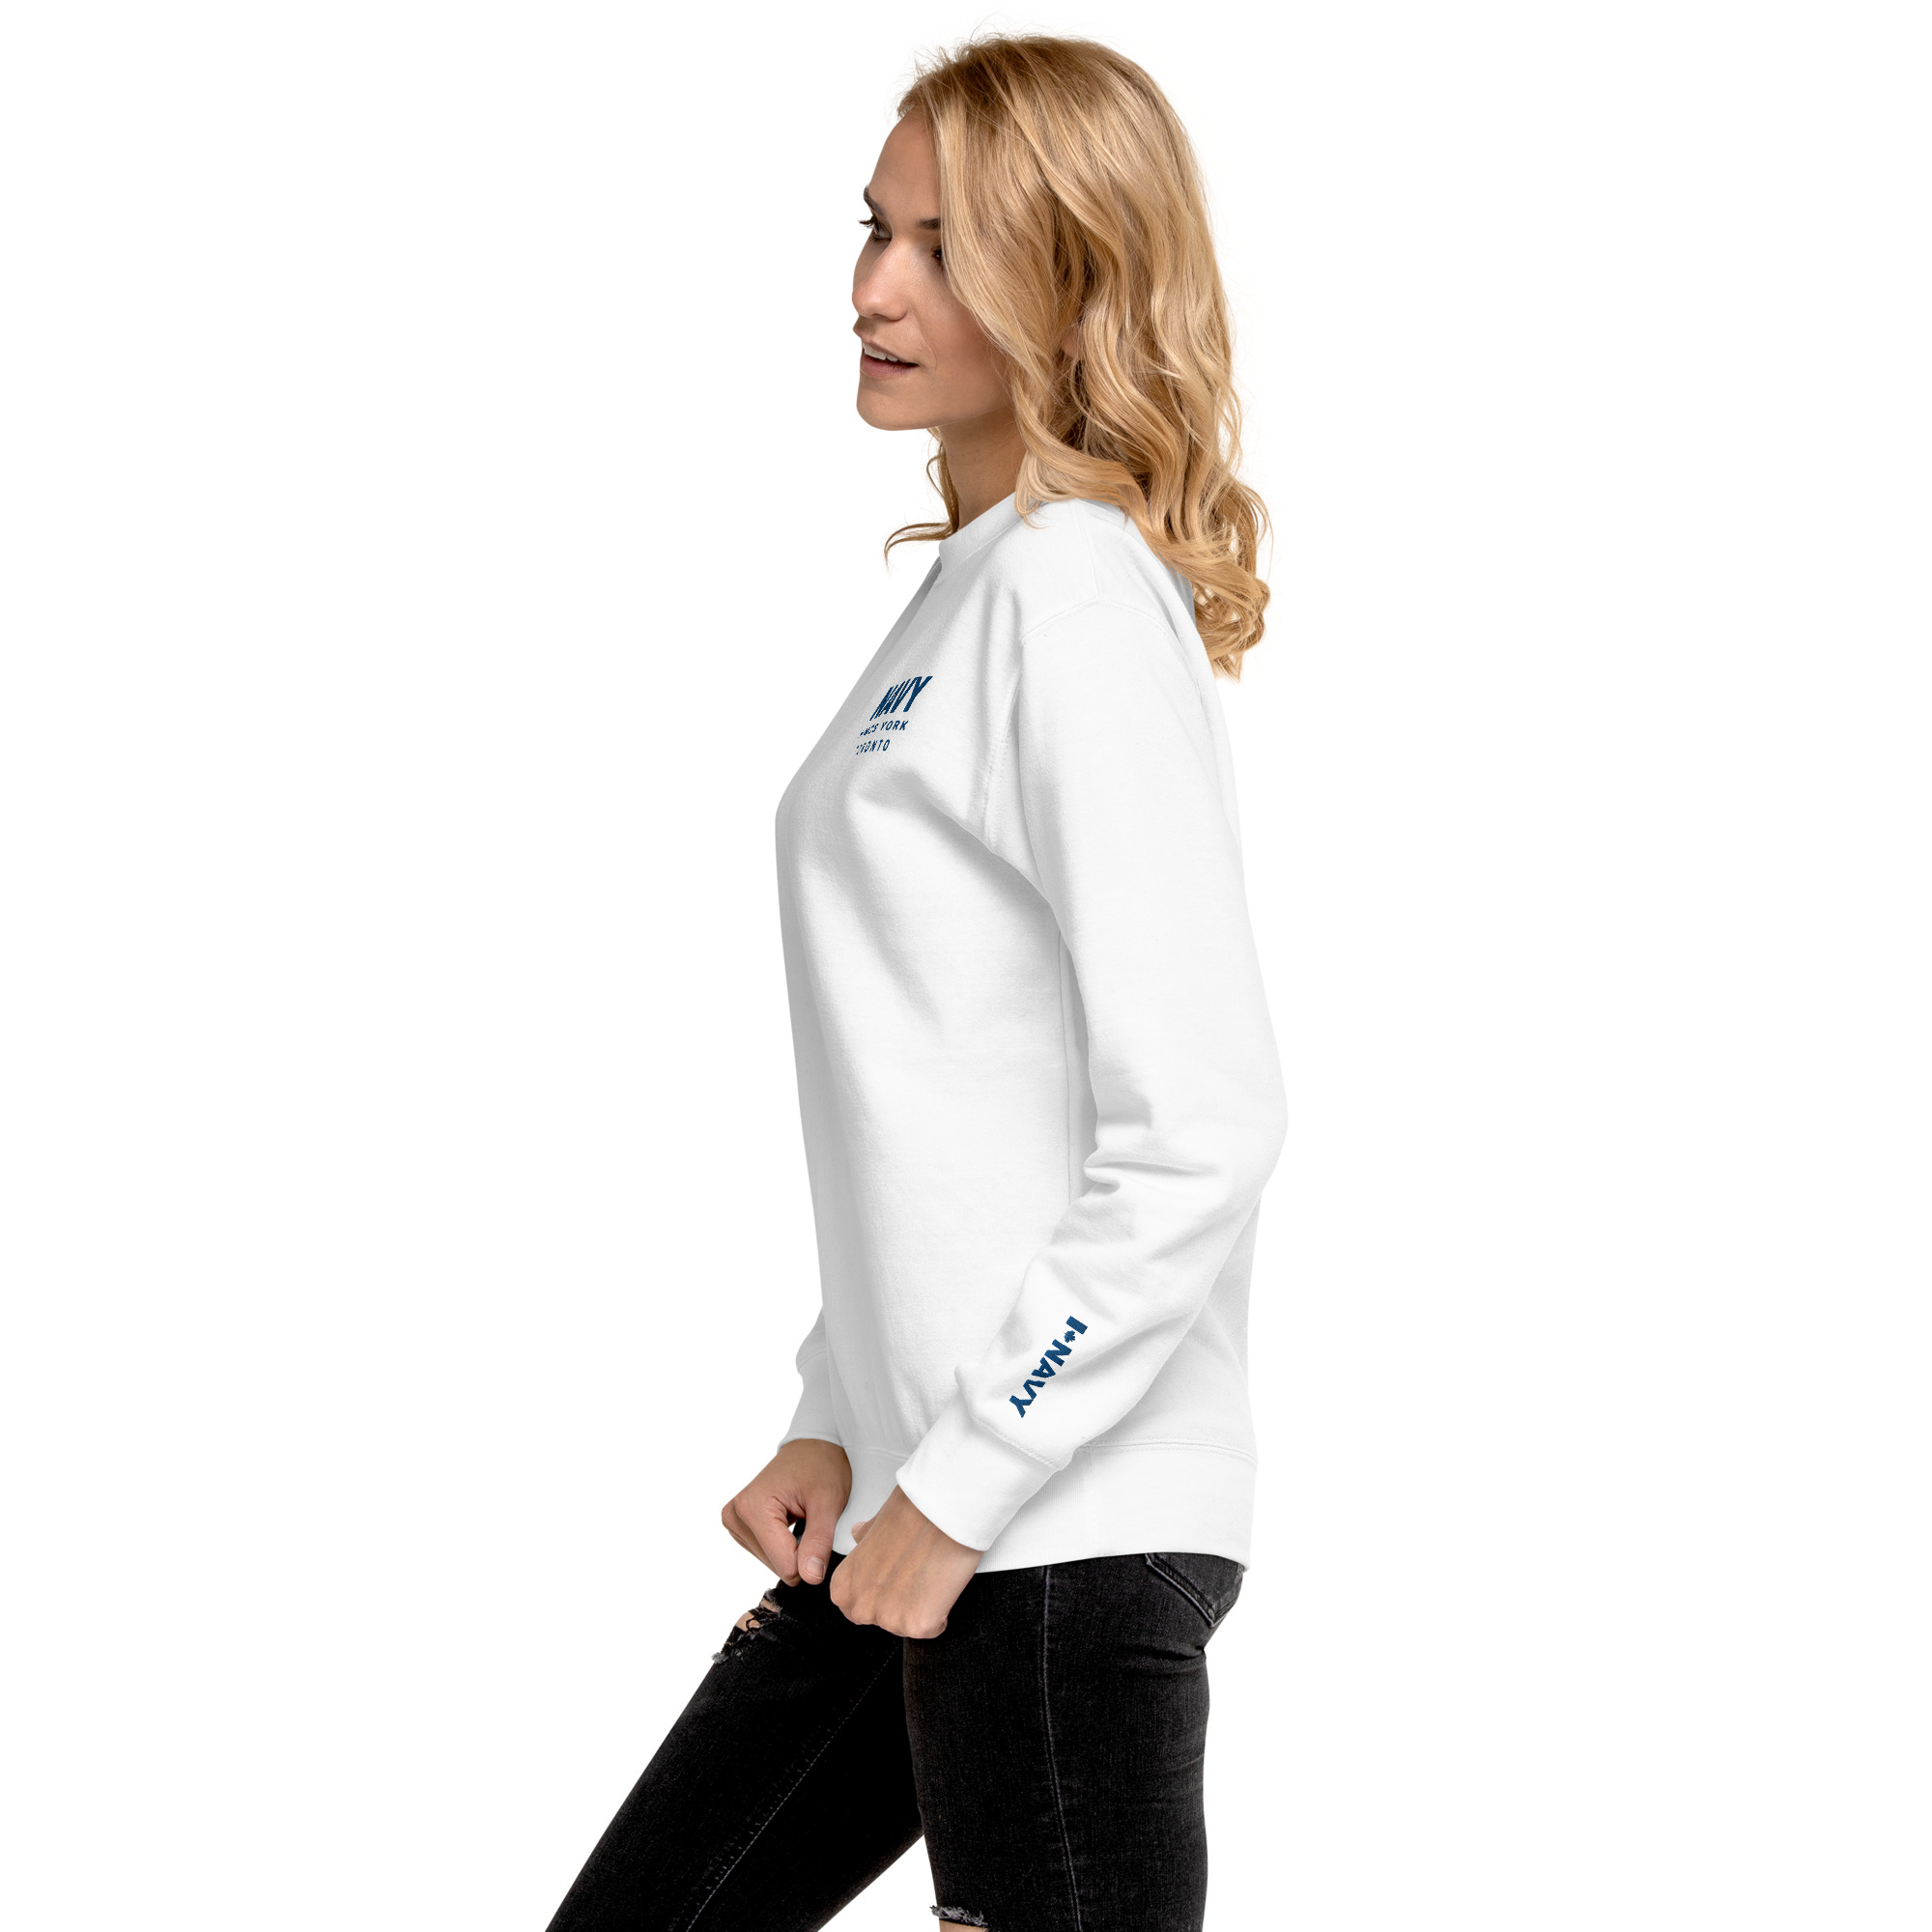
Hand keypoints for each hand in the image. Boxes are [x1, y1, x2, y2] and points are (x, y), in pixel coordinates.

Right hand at [721, 1438, 850, 1585]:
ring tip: (800, 1516)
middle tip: (811, 1519)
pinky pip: (766, 1554)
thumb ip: (819, 1543)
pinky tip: (790, 1521)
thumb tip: (811, 1579)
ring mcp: (733, 1521)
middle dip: (801, 1550)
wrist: (812, 1447)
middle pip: (777, 1566)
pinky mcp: (737, 1526)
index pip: (785, 1565)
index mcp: (752, 1507)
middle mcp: (735, 1515)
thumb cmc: (821, 1467)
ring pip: (772, 1563)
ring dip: (793, 1547)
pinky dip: (784, 1544)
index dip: (811, 1556)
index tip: (821, 1529)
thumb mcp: (828, 1503)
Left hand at [829, 1484, 982, 1638]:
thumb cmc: (913, 1512)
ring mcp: (889, 1620)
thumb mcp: (877, 1522)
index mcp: (844, 1585)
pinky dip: (941, 1612)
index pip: (853, 1606)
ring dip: (919, 1606)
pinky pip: (932, 1628)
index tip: (891, 1576)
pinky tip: (941, 1584)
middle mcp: (861, 1607)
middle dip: (897, 1603)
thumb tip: (859, 1533)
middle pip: (880, 1620)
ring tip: (928, 1572)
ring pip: (906, 1625)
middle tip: (913, 1573)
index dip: (877, 1591)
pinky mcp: (918, 1626)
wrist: (944, 1512)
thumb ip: (865, 1538)